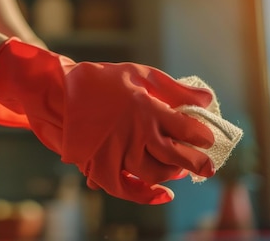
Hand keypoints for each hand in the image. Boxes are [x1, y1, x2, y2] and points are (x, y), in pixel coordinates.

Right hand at [0, 38, 214, 203]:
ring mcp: (118, 151)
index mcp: (147, 109)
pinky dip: (144, 195)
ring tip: (179, 170)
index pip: (186, 129)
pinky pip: (126, 188)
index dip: (201, 136)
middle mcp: (135, 133)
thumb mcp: (140, 73)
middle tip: (207, 167)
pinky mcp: (101, 164)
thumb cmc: (102, 79)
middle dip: (197, 164)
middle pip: (175, 156)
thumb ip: (174, 88)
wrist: (60, 90)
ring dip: (172, 174)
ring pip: (153, 173)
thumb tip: (206, 100)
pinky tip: (160, 194)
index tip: (208, 139)